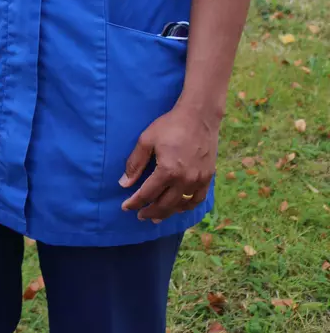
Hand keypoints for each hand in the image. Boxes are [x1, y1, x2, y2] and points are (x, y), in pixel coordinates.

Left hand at [119, 102, 218, 221]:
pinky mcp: (208, 177)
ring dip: (167, 212)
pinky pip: (197, 199)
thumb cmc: (170, 125)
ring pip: (180, 205)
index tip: (125, 207)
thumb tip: (124, 184)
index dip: (135, 202)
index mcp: (167, 171)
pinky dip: (187, 206)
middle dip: (149, 212)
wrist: (199, 116)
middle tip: (140, 215)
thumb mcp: (146, 140)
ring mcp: (198, 181)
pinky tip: (179, 207)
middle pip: (164, 205)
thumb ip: (135, 163)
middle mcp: (184, 180)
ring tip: (157, 216)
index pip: (147, 194)